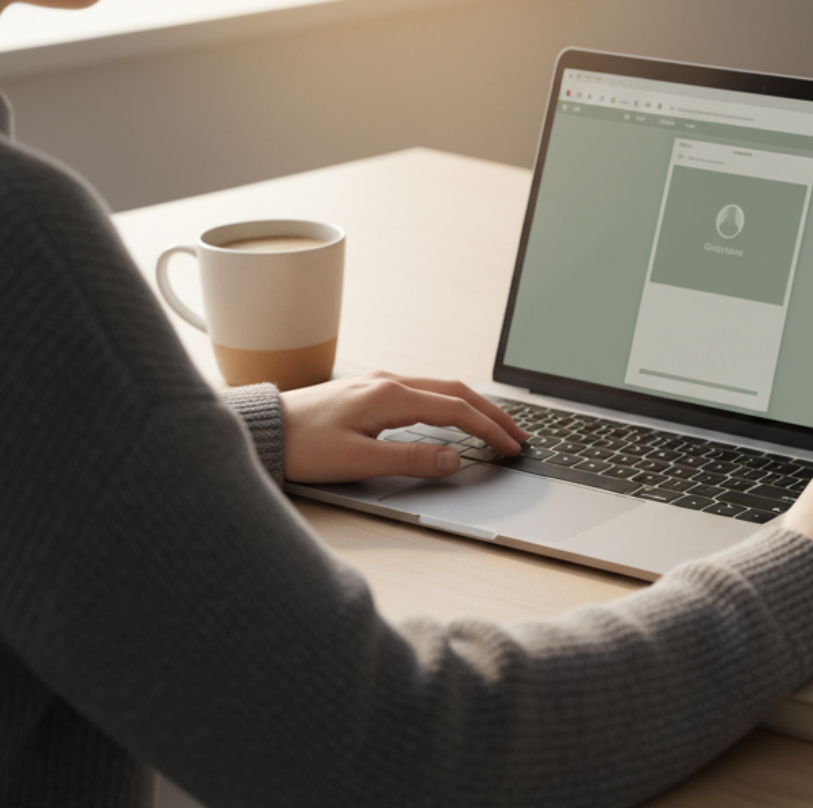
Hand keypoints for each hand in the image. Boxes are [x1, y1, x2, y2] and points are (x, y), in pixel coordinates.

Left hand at [279, 372, 527, 483]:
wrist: (263, 430)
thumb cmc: (303, 447)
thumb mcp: (358, 461)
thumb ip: (411, 459)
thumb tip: (455, 458)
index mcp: (390, 396)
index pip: (456, 410)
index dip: (488, 429)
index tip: (511, 448)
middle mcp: (389, 382)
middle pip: (457, 392)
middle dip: (493, 413)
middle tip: (518, 435)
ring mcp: (380, 383)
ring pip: (442, 388)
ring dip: (474, 406)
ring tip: (496, 426)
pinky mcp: (371, 390)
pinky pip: (425, 391)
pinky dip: (451, 403)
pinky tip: (455, 416)